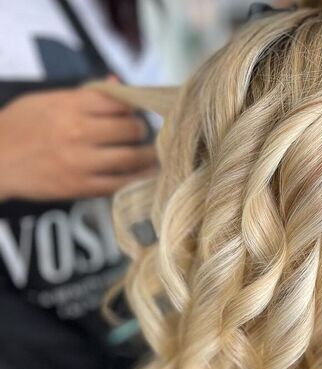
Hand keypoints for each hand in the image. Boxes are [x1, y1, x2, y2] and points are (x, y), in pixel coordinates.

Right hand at [0, 85, 156, 200]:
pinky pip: (120, 183)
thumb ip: (85, 95)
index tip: (137, 112)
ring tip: (153, 155)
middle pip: (130, 129)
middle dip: (142, 131)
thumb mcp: (47, 100)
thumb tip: (118, 83)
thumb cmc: (21, 127)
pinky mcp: (82, 186)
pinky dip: (138, 179)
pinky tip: (146, 175)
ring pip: (131, 158)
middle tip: (143, 134)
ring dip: (148, 157)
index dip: (134, 107)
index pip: (119, 101)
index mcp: (70, 106)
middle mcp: (78, 132)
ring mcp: (81, 161)